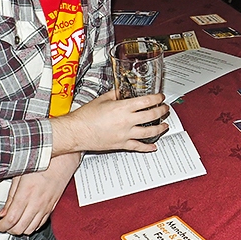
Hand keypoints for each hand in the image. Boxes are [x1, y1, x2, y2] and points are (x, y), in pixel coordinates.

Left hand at [0, 153, 79, 234]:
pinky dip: (32, 226)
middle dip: (9, 229)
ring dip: (21, 228)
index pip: (10, 219)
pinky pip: (41, 224)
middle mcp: (36, 202)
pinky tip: (27, 218)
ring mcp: (45, 206)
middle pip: (19, 228)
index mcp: (26, 193)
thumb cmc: (41, 164)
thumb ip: (10, 197)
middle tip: (5, 222)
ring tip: (16, 221)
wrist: (61, 161)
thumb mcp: (19, 176)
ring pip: (30, 229)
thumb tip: (2, 213)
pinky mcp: (52, 207)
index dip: (1, 225)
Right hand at [50, 90, 169, 155]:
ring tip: (165, 125)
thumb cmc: (85, 117)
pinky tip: (153, 146)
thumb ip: (115, 94)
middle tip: (165, 108)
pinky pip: (138, 146)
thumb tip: (123, 91)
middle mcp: (126, 121)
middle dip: (162, 110)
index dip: (157, 98)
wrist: (75, 132)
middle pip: (151, 115)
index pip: (146, 101)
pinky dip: (147, 147)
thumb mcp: (102, 99)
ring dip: (160, 128)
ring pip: (149, 132)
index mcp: (122, 107)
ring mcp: (125, 134)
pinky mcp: (121, 144)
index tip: (160, 97)